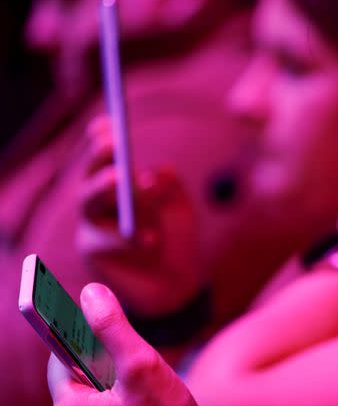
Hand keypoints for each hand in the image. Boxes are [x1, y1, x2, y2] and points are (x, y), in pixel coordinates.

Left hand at [47, 283, 227, 405]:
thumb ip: (112, 326)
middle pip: (80, 388)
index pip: (61, 361)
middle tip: (140, 374)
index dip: (84, 342)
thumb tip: (91, 294)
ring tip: (148, 404)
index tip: (102, 331)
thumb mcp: (142, 365)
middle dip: (107, 375)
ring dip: (115, 401)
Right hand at [77, 115, 204, 316]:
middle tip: (112, 144)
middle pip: (91, 176)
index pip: (106, 157)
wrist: (177, 284)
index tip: (110, 122)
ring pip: (90, 203)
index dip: (102, 139)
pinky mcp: (93, 253)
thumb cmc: (175, 239)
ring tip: (120, 178)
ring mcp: (93, 228)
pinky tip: (150, 239)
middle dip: (99, 158)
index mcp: (120, 186)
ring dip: (104, 188)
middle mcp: (100, 203)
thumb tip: (158, 170)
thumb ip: (170, 188)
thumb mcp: (179, 209)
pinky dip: (127, 236)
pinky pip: (104, 239)